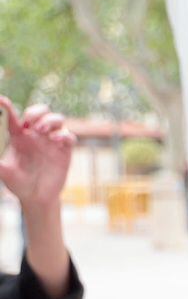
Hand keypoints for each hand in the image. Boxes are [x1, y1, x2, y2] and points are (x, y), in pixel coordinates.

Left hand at [0, 97, 75, 211]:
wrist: (37, 197)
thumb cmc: (18, 183)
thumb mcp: (4, 172)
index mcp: (19, 136)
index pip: (13, 117)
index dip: (7, 106)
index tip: (1, 101)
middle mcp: (36, 135)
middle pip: (41, 112)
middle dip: (36, 111)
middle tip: (30, 122)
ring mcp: (52, 142)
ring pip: (57, 119)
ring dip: (50, 120)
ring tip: (42, 130)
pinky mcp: (65, 151)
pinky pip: (70, 136)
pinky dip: (64, 135)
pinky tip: (55, 140)